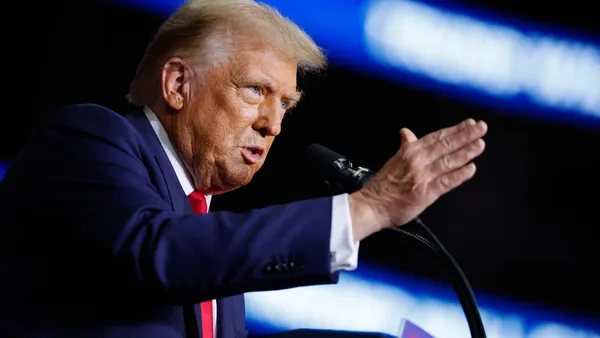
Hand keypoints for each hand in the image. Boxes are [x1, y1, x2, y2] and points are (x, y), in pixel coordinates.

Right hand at [349, 119, 486, 239]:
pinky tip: (471, 168)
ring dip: (466, 152)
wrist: (373, 205)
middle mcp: (417, 160)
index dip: (455, 129)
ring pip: (449, 161)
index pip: (437, 136)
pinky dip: (460, 174)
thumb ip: (405, 145)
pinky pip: (446, 181)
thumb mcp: (394, 159)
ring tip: (480, 144)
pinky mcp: (426, 192)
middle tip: (481, 127)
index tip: (470, 123)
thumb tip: (406, 132)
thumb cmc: (383, 185)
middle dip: (466, 135)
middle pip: (446, 145)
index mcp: (410, 151)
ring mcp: (422, 176)